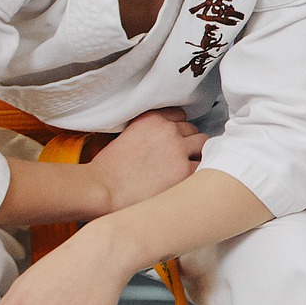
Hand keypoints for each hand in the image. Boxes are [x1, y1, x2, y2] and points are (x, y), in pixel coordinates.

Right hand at [88, 109, 204, 214]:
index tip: (174, 139)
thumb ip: (149, 133)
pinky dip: (197, 172)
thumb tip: (161, 141)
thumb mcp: (127, 136)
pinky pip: (203, 166)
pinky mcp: (185, 170)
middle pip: (193, 130)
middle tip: (179, 156)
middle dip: (188, 142)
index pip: (180, 115)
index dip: (178, 129)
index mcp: (152, 119)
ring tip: (185, 167)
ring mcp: (179, 149)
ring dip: (196, 154)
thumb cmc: (107, 168)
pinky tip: (187, 179)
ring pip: (203, 144)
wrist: (102, 188)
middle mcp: (168, 130)